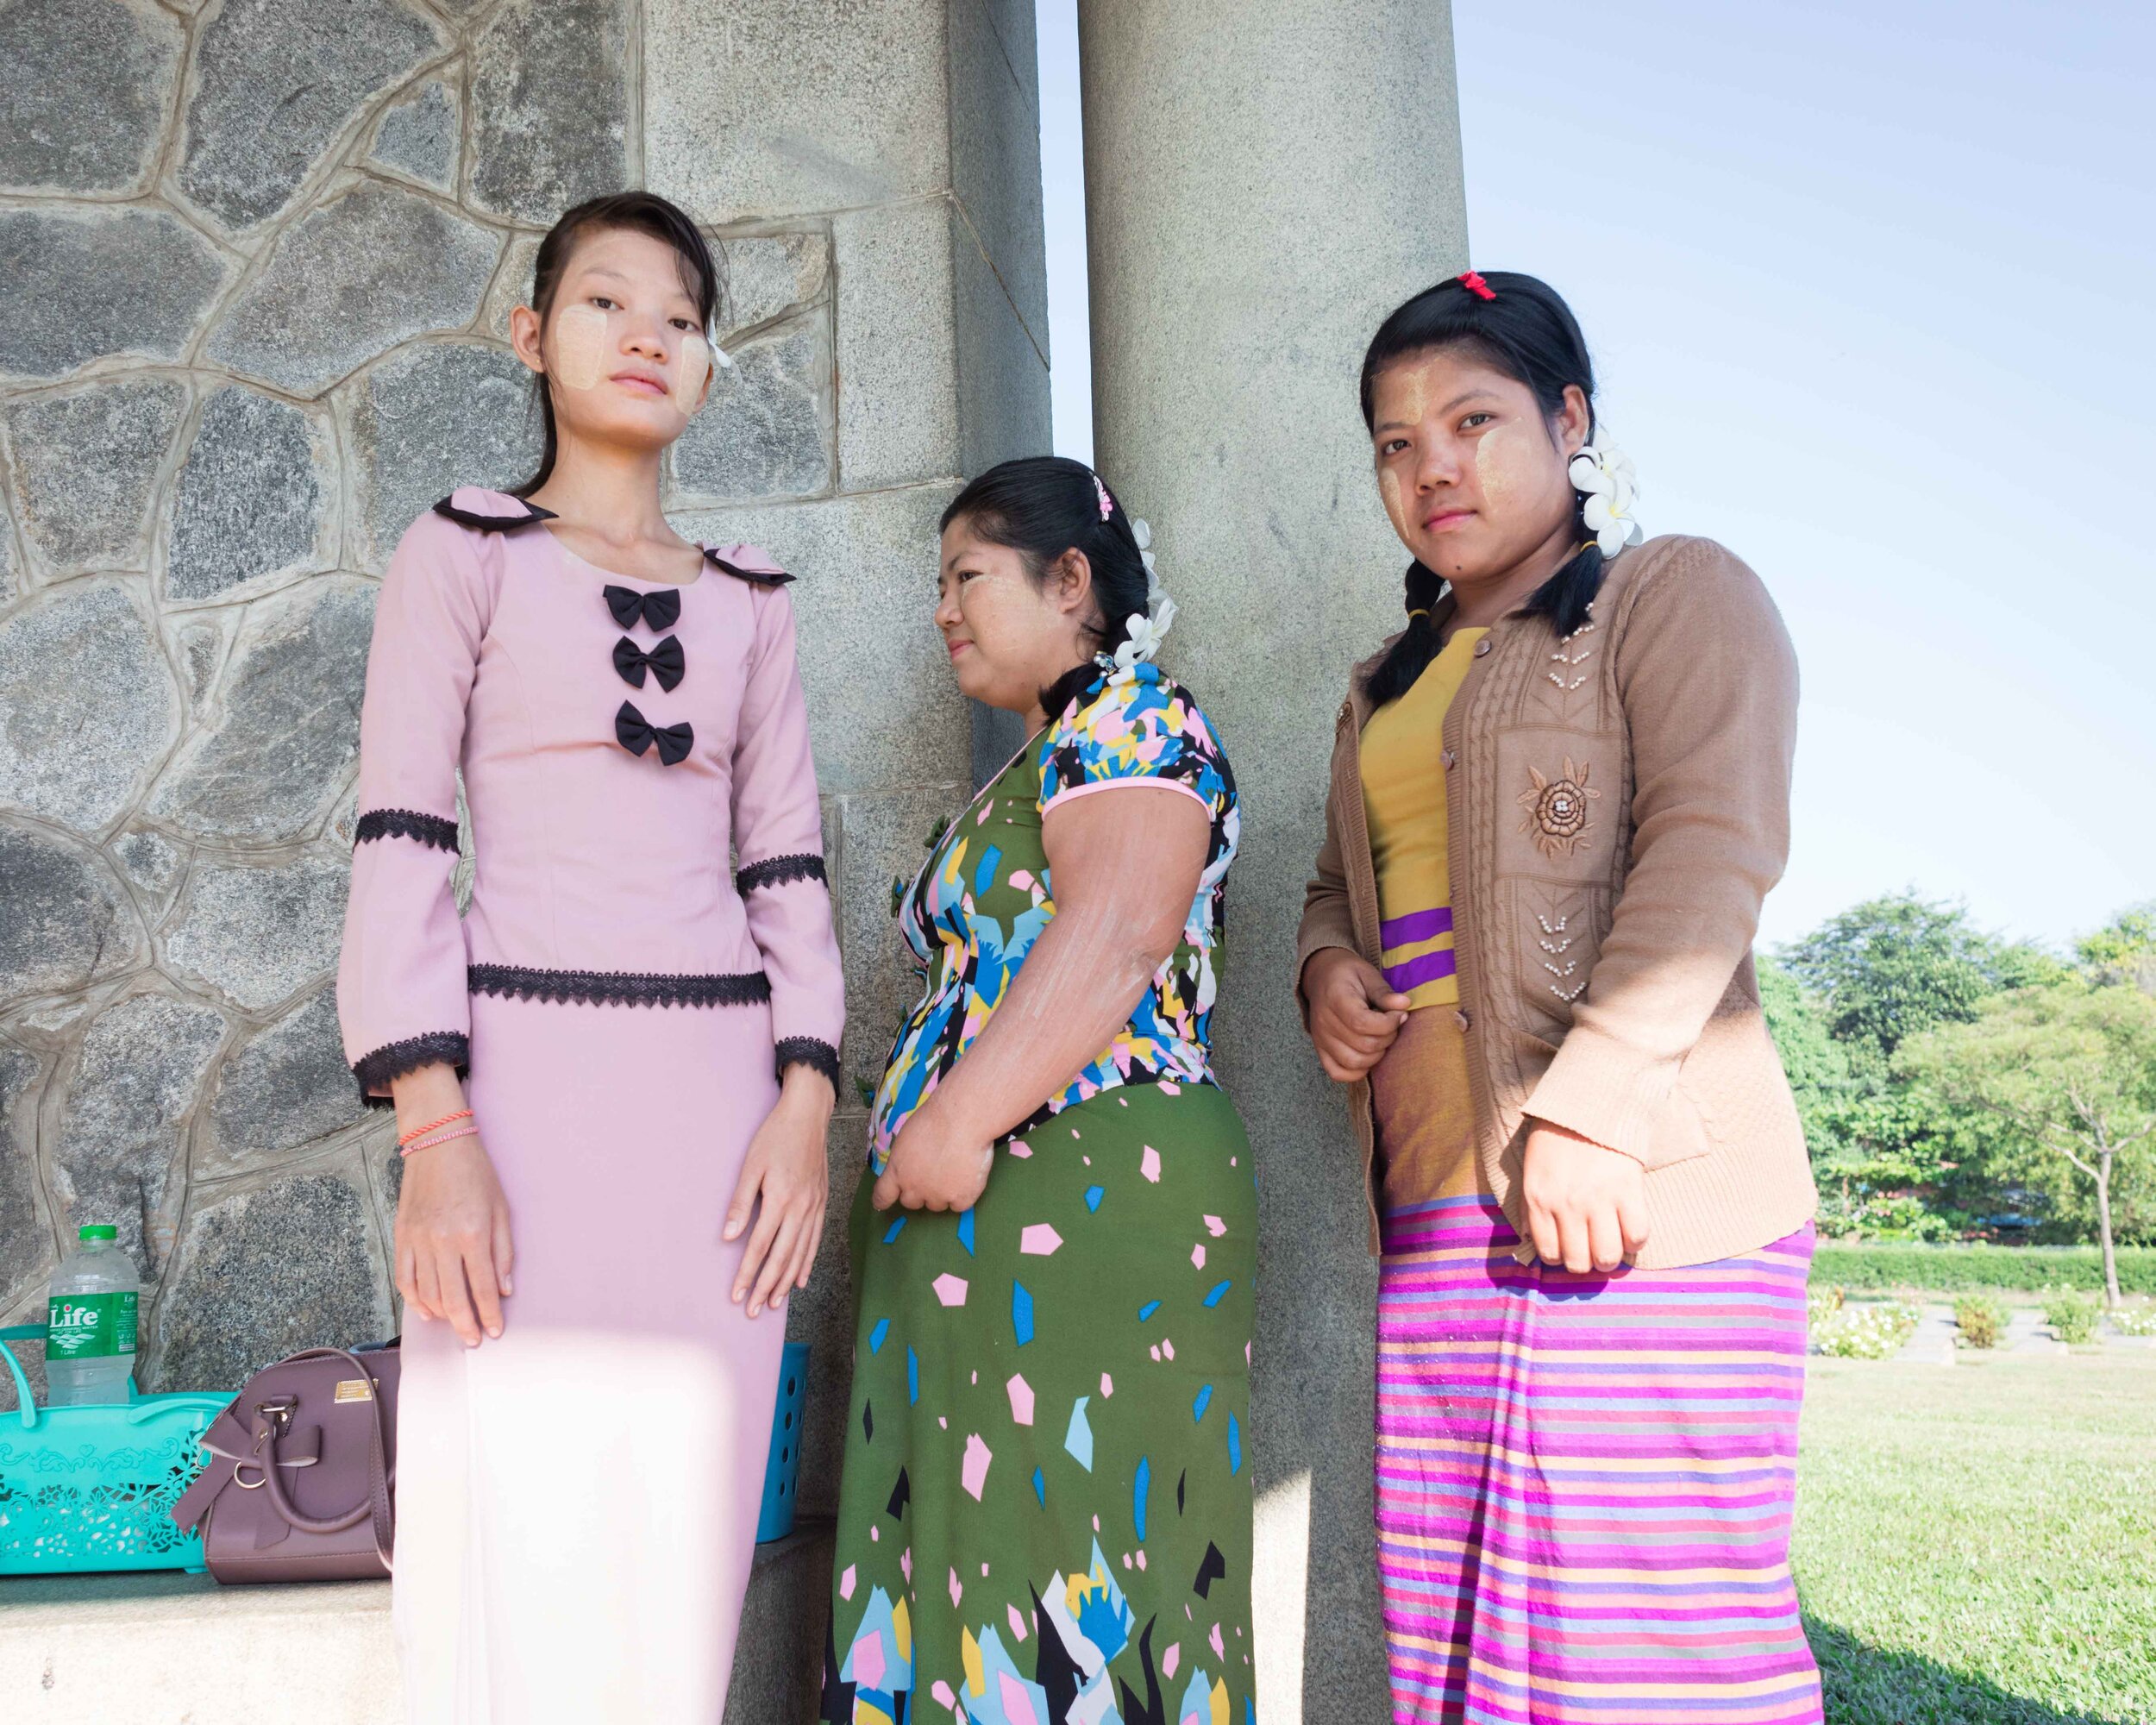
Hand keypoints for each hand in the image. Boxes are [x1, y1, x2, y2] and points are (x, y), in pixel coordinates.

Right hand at [396, 1134, 513, 1346]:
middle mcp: (442, 1241)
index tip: (494, 1332)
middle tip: (473, 1340)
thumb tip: (504, 1290)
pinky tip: (426, 1310)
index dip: (489, 1314)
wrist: (438, 1144)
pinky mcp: (401, 1236)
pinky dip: (414, 1299)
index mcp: (472, 1234)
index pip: (482, 1287)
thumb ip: (503, 1253)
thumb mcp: (502, 1209)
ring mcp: (417, 1240)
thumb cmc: (476, 1173)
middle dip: (465, 1325)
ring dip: (441, 1315)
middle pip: (453, 1298)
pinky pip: (404, 1278)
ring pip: (426, 1293)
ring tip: (455, 1325)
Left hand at [725, 1070, 833, 1318]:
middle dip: (765, 1286)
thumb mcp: (750, 1165)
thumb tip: (728, 1236)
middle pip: (782, 1257)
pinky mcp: (822, 1203)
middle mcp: (801, 1208)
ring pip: (800, 1254)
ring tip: (773, 1302)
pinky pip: (815, 1240)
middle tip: (753, 1310)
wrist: (808, 1116)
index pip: (760, 1246)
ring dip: (785, 1281)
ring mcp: (815, 1207)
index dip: (747, 1273)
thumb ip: (740, 1202)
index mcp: (780, 1199)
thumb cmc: (775, 1137)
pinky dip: (807, 1263)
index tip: (736, 1295)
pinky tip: (799, 1280)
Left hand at [872, 1091, 993, 1213]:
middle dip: (920, 1192)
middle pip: (911, 1203)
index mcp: (897, 1171)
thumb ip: (904, 1160)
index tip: (883, 1204)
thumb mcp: (906, 1139)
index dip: (883, 1201)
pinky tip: (969, 1176)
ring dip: (942, 1194)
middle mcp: (914, 1188)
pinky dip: (964, 1194)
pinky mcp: (961, 1199)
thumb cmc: (935, 1120)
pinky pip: (959, 1205)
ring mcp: (938, 1196)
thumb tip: (911, 1167)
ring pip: (937, 1205)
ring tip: (955, 1170)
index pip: (883, 1195)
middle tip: (934, 1174)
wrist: (963, 1120)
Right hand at [1302, 947, 1410, 1081]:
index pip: (1363, 1023)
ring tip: (1382, 1038)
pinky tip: (1368, 1056)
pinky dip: (1357, 1071)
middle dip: (1388, 1038)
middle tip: (1393, 1024)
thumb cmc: (1348, 974)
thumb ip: (1384, 992)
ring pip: (1354, 1062)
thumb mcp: (1367, 974)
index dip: (1388, 1024)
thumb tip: (1404, 1004)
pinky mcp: (1320, 1050)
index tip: (1400, 1014)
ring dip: (1376, 1055)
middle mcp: (1324, 1023)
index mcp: (1335, 999)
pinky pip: (1338, 1073)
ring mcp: (1320, 1039)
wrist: (1322, 976)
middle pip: (1363, 1045)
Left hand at [1520, 1120, 1648, 1271]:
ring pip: (1607, 1256)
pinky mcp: (1628, 1191)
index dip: (1560, 1260)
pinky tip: (1629, 1234)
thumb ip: (1529, 1209)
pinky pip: (1637, 1235)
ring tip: (1610, 1248)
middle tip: (1590, 1253)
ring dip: (1609, 1260)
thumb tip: (1530, 1241)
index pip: (1549, 1254)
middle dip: (1585, 1264)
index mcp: (1540, 1200)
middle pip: (1579, 1262)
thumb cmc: (1555, 1140)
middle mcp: (1567, 1205)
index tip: (1568, 1251)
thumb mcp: (1530, 1173)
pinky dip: (1635, 1243)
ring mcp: (1599, 1200)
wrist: (1588, 1105)